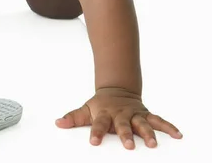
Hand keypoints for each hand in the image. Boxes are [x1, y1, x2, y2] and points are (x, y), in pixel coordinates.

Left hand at [55, 87, 182, 148]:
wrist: (117, 90)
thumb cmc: (100, 105)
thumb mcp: (86, 109)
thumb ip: (73, 118)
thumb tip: (57, 123)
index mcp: (105, 114)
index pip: (99, 124)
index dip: (96, 133)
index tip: (94, 142)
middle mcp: (121, 114)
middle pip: (123, 125)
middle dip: (126, 135)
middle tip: (129, 146)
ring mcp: (135, 114)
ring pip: (143, 123)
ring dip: (149, 133)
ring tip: (154, 144)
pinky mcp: (146, 115)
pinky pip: (159, 121)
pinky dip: (169, 127)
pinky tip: (178, 135)